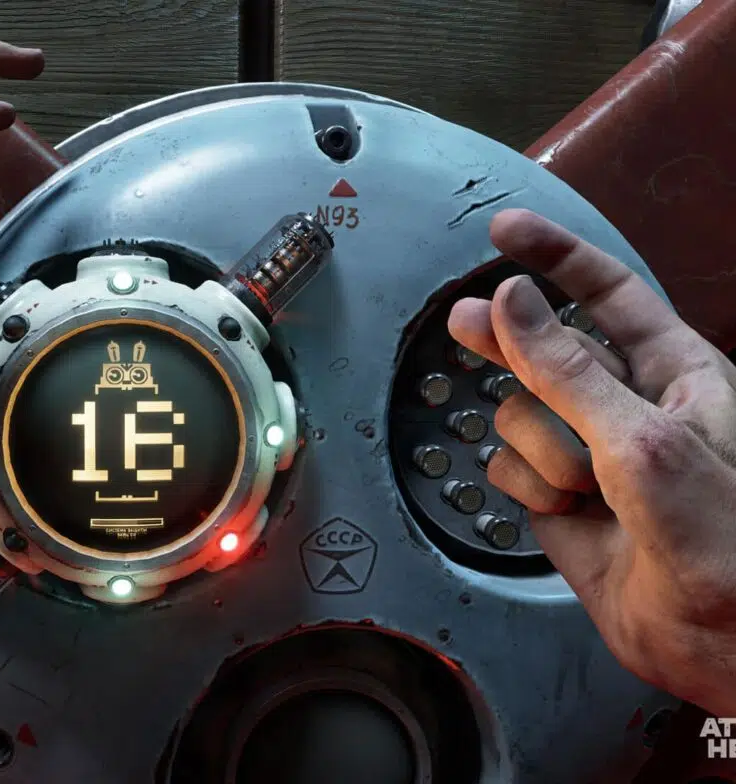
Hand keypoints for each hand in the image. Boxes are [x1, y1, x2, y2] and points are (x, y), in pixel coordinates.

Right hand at [448, 209, 735, 714]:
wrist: (725, 642)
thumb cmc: (722, 538)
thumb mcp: (642, 439)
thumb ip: (567, 368)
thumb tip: (511, 301)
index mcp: (676, 373)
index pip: (609, 292)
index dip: (555, 257)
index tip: (505, 231)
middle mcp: (629, 408)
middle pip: (547, 349)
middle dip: (508, 342)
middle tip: (462, 324)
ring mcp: (592, 455)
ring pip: (520, 415)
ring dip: (539, 448)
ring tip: (580, 486)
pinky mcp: (561, 502)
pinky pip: (512, 467)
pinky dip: (528, 487)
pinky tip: (563, 510)